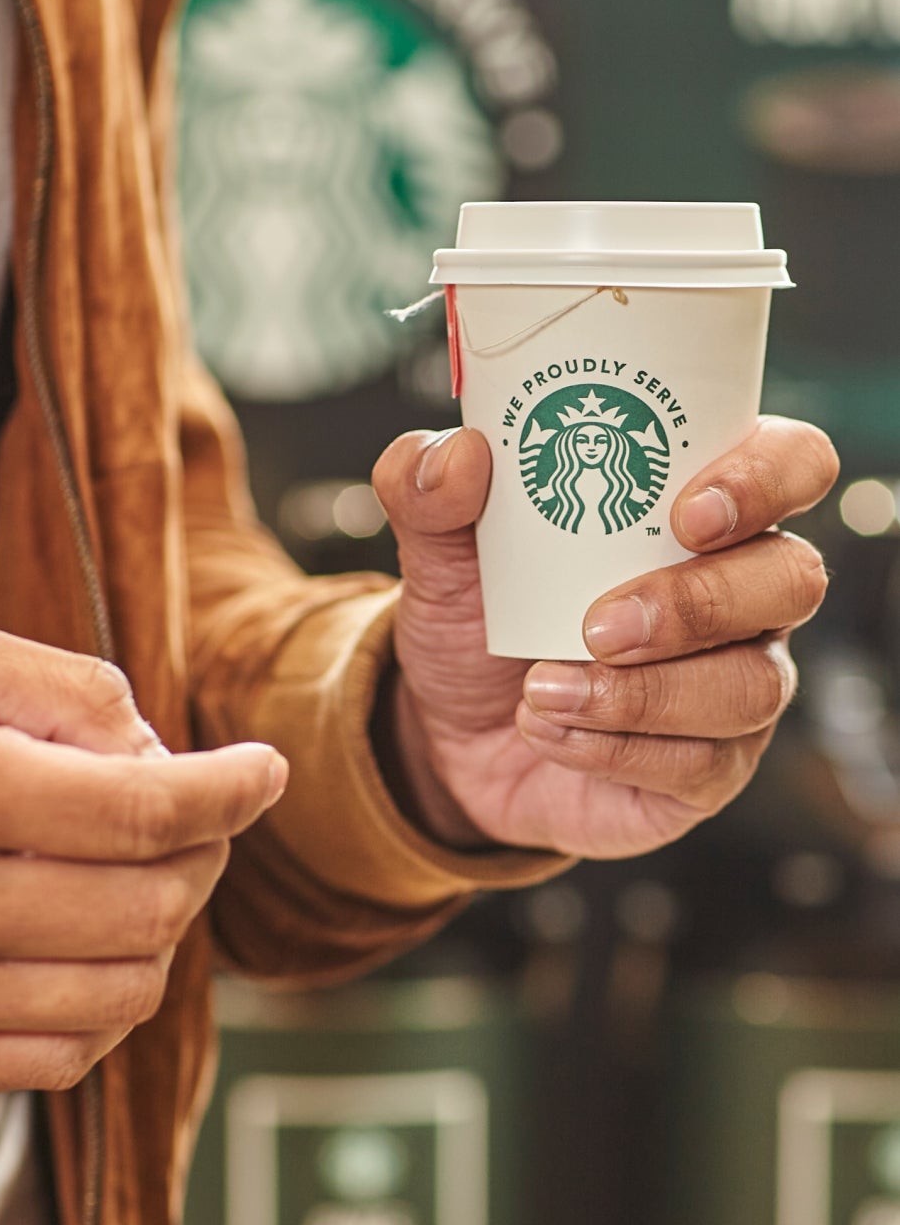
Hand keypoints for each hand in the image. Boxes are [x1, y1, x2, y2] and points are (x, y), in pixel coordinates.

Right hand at [0, 611, 286, 1090]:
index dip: (228, 793)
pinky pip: (51, 1063)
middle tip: (195, 816)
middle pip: (141, 910)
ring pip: (114, 1000)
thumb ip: (59, 688)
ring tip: (139, 880)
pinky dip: (106, 1011)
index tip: (264, 771)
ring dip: (162, 935)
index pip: (137, 814)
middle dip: (203, 856)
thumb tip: (164, 753)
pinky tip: (93, 952)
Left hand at [371, 417, 836, 858]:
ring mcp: (738, 684)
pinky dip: (613, 748)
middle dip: (699, 603)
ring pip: (750, 686)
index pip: (795, 463)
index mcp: (705, 509)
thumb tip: (456, 454)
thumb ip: (429, 489)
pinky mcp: (708, 770)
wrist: (447, 734)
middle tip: (599, 625)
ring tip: (542, 689)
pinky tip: (546, 730)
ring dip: (642, 693)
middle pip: (792, 580)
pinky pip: (699, 763)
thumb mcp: (436, 552)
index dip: (765, 479)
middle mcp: (745, 593)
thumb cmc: (479, 619)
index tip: (686, 514)